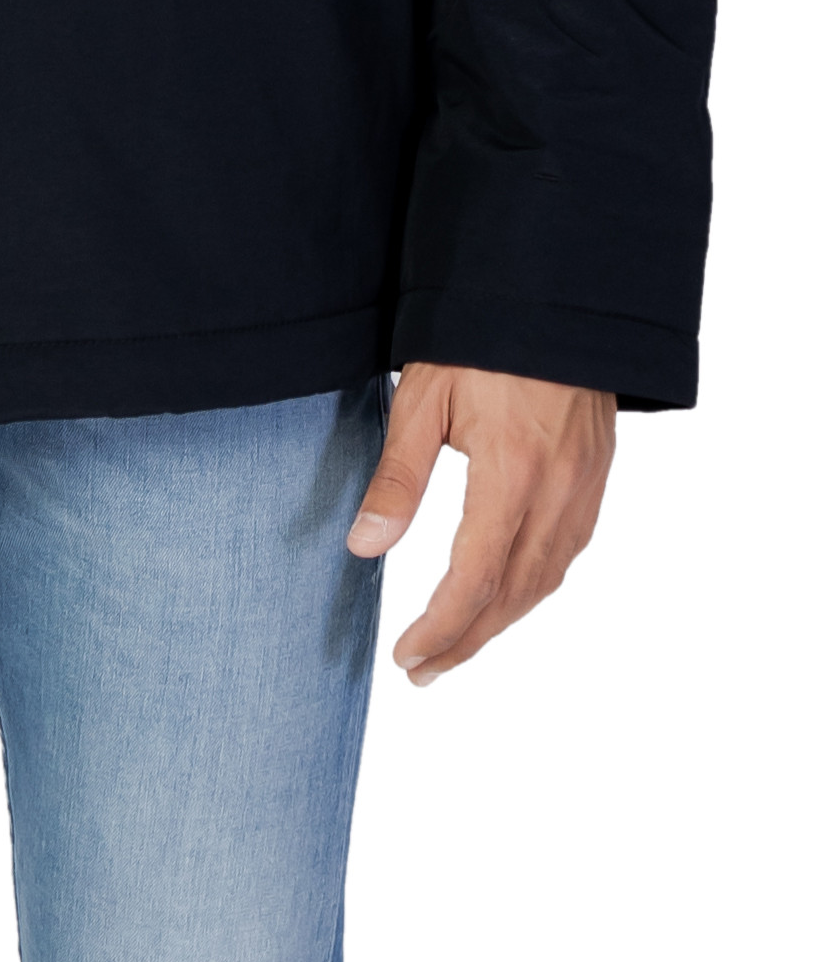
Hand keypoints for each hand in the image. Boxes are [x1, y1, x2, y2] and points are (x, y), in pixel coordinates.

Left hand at [346, 364, 615, 682]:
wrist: (553, 291)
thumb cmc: (478, 336)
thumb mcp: (424, 397)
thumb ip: (398, 477)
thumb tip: (364, 547)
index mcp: (513, 471)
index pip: (477, 576)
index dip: (442, 627)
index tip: (408, 657)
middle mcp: (559, 488)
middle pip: (515, 592)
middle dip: (467, 639)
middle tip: (423, 670)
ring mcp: (586, 483)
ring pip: (547, 578)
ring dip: (502, 620)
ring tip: (456, 644)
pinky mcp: (596, 473)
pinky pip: (569, 549)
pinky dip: (534, 585)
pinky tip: (507, 593)